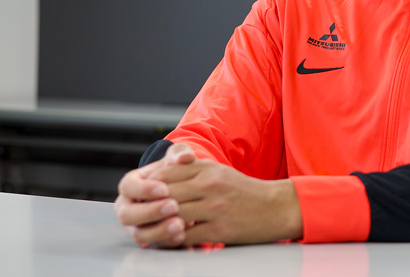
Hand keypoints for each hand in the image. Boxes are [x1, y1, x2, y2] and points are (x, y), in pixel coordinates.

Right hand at [114, 143, 196, 247]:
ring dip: (158, 231)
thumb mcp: (177, 160)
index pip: (128, 187)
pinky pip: (154, 246)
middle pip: (127, 215)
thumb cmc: (176, 173)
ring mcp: (137, 226)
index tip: (164, 188)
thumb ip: (180, 154)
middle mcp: (128, 208)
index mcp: (131, 185)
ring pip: (139, 234)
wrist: (186, 193)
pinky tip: (183, 237)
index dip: (144, 189)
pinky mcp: (150, 240)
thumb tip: (185, 156)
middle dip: (150, 212)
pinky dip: (168, 243)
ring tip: (180, 224)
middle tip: (173, 206)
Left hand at [151, 157, 302, 245]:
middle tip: (134, 215)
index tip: (138, 194)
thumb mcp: (218, 172)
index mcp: (207, 169)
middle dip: (148, 205)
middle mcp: (210, 185)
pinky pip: (188, 235)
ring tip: (145, 231)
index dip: (149, 185)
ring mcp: (214, 207)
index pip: (168, 173)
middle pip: (166, 193)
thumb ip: (192, 171)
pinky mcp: (220, 228)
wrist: (275, 206)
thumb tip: (161, 177)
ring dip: (156, 225)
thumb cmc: (244, 191)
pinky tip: (166, 241)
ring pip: (173, 215)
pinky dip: (173, 240)